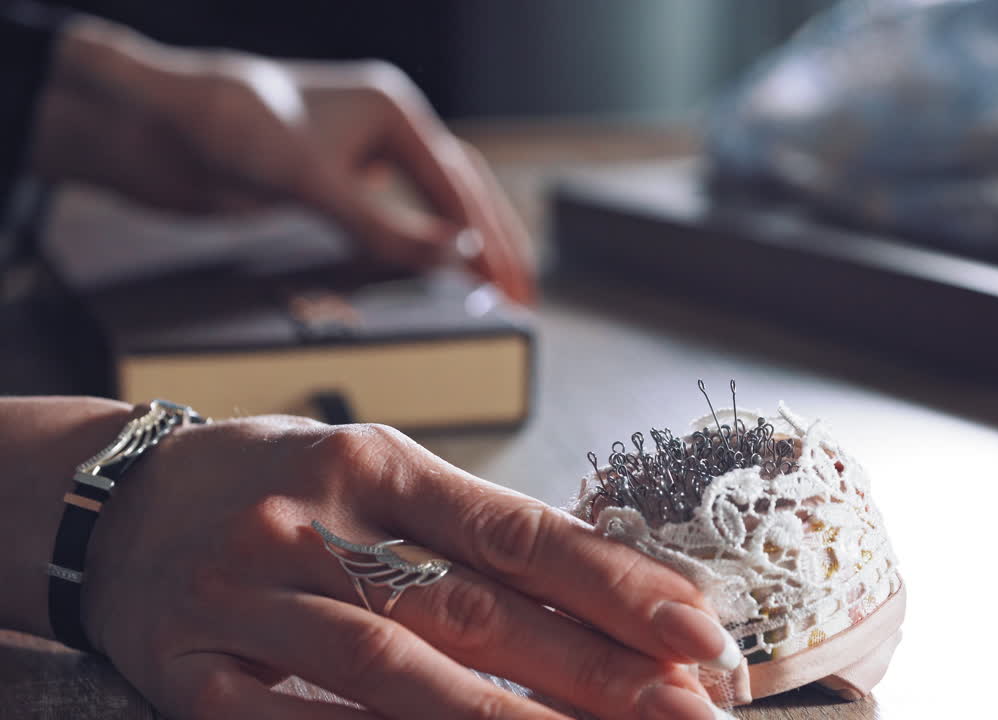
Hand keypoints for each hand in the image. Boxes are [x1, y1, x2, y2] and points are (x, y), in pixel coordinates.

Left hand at [32, 16, 533, 304]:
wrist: (152, 127)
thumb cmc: (226, 126)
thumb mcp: (312, 181)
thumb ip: (383, 226)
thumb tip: (456, 256)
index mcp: (391, 110)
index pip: (459, 184)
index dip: (491, 239)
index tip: (515, 286)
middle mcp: (379, 129)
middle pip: (457, 191)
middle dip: (491, 244)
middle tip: (522, 294)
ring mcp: (354, 156)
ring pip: (427, 205)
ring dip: (458, 247)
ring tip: (490, 290)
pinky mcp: (326, 182)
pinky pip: (387, 219)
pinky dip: (413, 248)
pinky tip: (426, 276)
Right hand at [78, 416, 733, 718]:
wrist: (114, 499)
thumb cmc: (273, 481)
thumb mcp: (371, 469)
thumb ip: (466, 527)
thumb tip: (592, 583)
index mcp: (375, 463)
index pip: (515, 530)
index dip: (612, 582)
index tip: (693, 626)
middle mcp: (316, 524)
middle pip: (475, 608)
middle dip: (594, 666)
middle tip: (685, 707)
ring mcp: (252, 600)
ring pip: (396, 671)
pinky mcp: (194, 672)